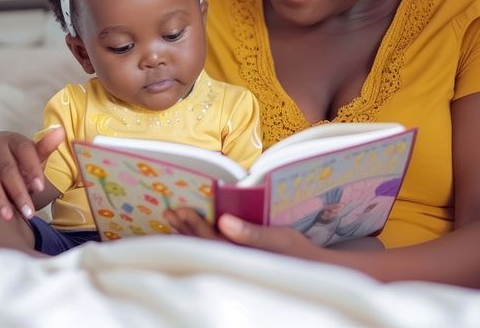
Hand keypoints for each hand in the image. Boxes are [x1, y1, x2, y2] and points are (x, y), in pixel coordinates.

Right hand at [0, 127, 64, 221]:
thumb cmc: (20, 159)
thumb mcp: (34, 154)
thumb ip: (46, 146)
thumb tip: (61, 131)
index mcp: (14, 140)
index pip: (25, 152)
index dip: (33, 169)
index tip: (40, 188)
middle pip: (8, 170)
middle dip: (19, 193)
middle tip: (29, 212)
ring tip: (9, 216)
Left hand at [166, 207, 317, 257]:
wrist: (309, 268)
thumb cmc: (293, 250)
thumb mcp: (277, 237)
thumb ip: (250, 233)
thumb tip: (224, 222)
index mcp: (241, 255)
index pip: (211, 241)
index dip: (195, 225)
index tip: (181, 211)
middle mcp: (233, 261)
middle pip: (203, 245)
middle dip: (185, 228)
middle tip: (169, 212)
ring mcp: (233, 262)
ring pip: (204, 248)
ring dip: (187, 234)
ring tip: (172, 219)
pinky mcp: (235, 260)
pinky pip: (211, 249)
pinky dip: (197, 239)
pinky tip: (187, 231)